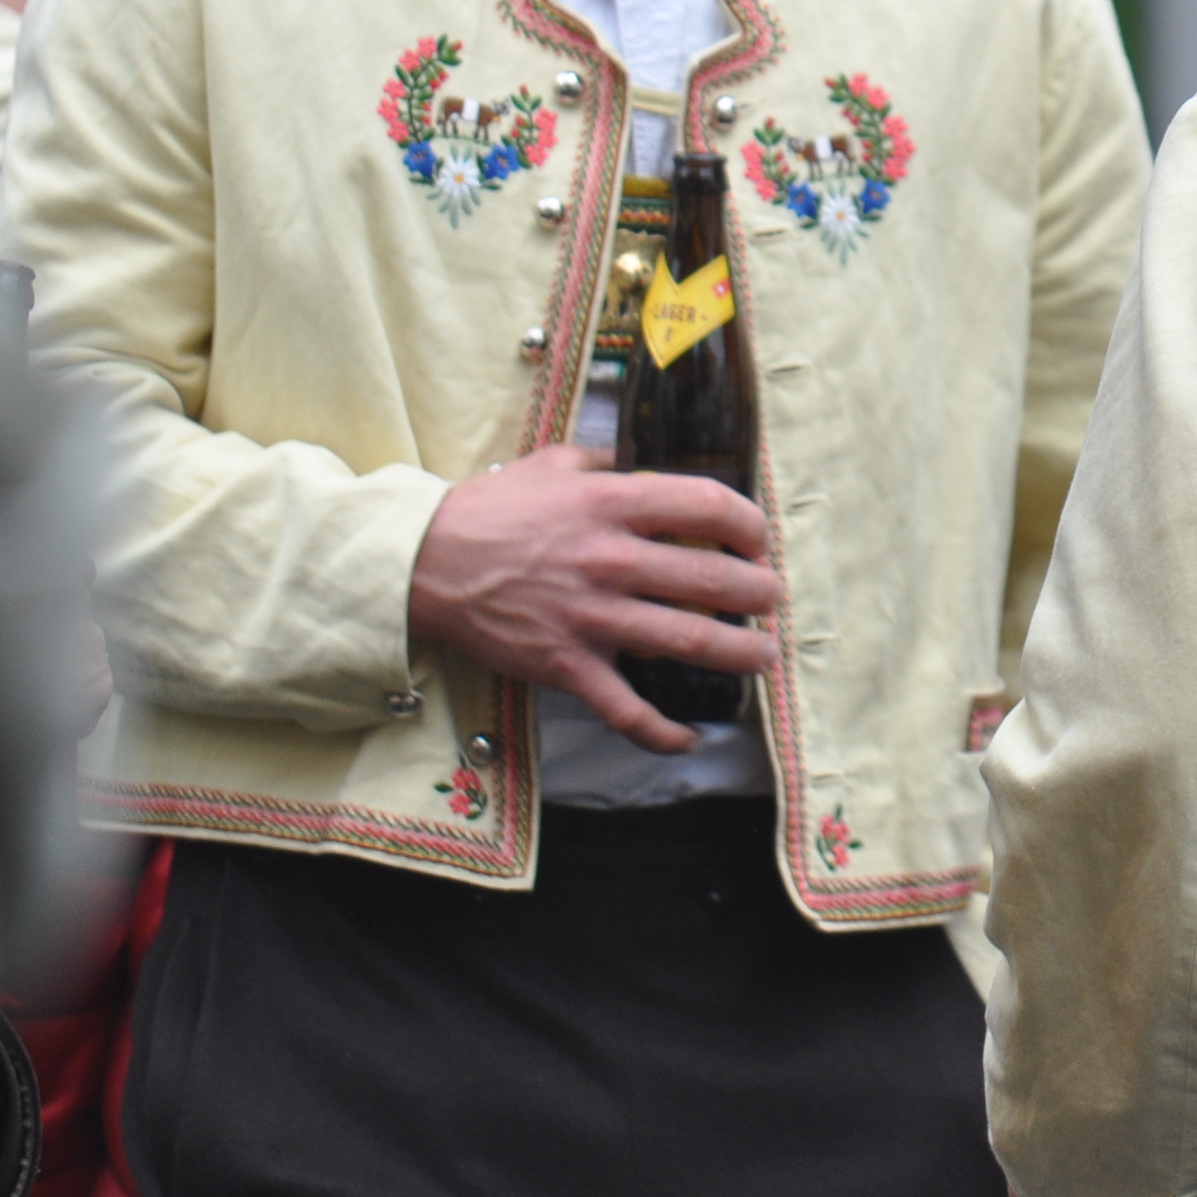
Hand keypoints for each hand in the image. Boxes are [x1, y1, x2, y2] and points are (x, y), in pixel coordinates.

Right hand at [404, 442, 784, 749]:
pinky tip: (690, 735)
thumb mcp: (556, 463)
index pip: (708, 506)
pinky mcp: (567, 665)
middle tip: (771, 599)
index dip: (749, 523)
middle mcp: (611, 561)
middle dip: (761, 593)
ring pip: (689, 641)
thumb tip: (654, 461)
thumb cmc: (493, 510)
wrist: (426, 562)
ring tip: (765, 656)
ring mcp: (591, 618)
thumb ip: (611, 460)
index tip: (757, 538)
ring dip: (742, 653)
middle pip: (715, 579)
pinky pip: (626, 708)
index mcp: (612, 504)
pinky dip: (663, 730)